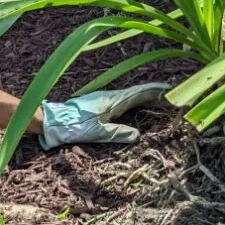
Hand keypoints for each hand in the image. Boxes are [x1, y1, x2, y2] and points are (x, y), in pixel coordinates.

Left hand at [41, 82, 169, 149]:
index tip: (170, 89)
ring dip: (144, 97)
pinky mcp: (98, 103)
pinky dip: (134, 101)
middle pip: (137, 93)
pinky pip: (122, 100)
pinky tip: (135, 105)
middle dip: (154, 94)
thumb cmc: (75, 126)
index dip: (155, 91)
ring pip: (129, 96)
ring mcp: (104, 98)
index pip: (139, 93)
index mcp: (113, 101)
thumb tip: (138, 135)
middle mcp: (110, 97)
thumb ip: (118, 133)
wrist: (53, 121)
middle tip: (171, 96)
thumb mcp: (98, 133)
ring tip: (159, 100)